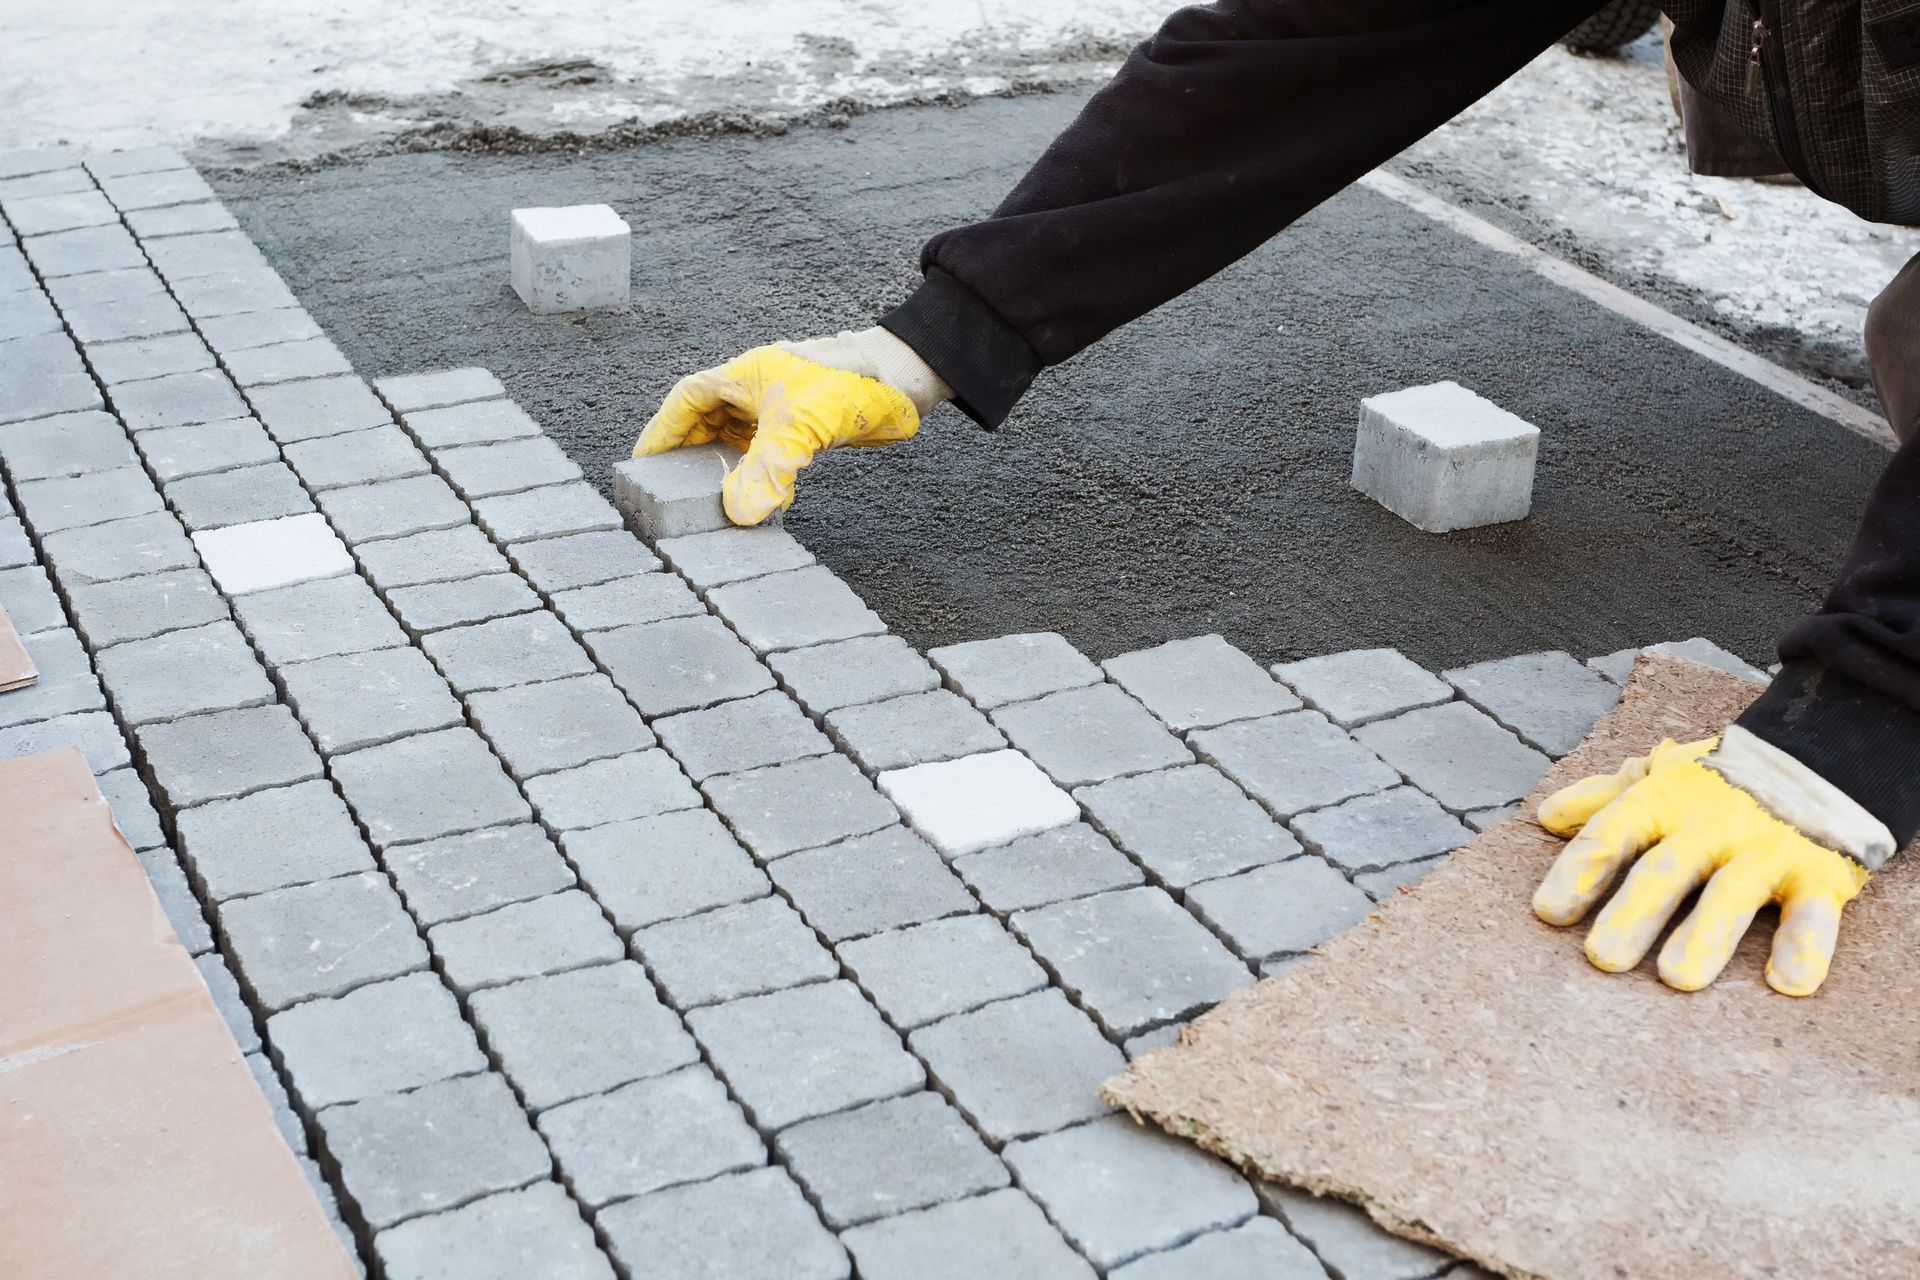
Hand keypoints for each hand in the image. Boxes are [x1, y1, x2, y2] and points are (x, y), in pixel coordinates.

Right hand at [633, 336, 931, 525]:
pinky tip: (766, 501)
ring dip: (728, 470)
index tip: (643, 463)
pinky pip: (769, 454)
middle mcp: (756, 389)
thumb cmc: (851, 381)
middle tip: (674, 492)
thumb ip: (767, 470)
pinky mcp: (804, 428)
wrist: (904, 378)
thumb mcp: (800, 427)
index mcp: (742, 374)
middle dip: (690, 456)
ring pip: (738, 441)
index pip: (686, 400)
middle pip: (706, 422)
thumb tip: (739, 513)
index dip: (662, 431)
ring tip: (714, 502)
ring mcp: (780, 408)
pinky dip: (763, 477)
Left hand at [1533, 734, 1870, 995]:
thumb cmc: (1723, 779)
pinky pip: (1814, 912)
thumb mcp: (1662, 776)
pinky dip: (1806, 945)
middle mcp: (1711, 826)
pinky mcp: (1819, 874)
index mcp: (1664, 802)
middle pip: (1665, 871)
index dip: (1580, 871)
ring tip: (1678, 977)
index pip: (1613, 834)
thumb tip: (1547, 817)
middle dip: (1633, 912)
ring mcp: (1766, 850)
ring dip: (1706, 936)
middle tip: (1602, 958)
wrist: (1823, 753)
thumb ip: (1606, 797)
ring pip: (1732, 894)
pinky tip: (1790, 981)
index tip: (1548, 911)